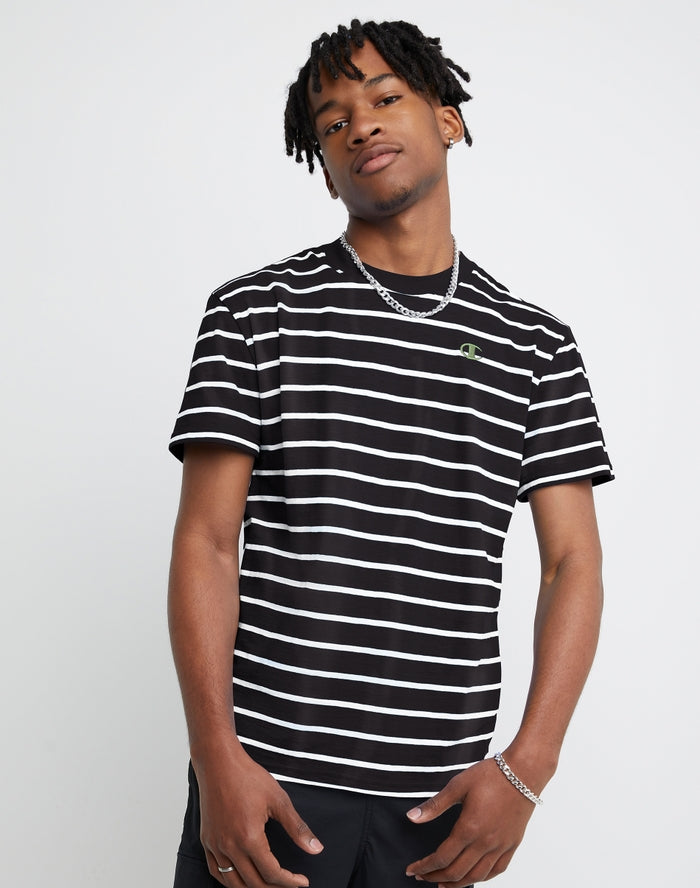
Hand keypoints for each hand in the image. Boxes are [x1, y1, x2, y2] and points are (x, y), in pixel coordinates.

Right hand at [193, 738, 322, 887]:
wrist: (219, 762)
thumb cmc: (247, 776)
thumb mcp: (278, 799)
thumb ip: (297, 827)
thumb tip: (316, 848)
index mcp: (249, 838)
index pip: (272, 874)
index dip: (290, 882)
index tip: (302, 882)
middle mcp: (230, 846)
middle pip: (253, 883)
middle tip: (290, 884)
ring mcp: (215, 845)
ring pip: (233, 883)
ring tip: (269, 884)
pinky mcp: (206, 840)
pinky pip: (216, 871)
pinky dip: (230, 881)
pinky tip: (241, 878)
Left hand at [404, 758, 534, 885]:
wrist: (523, 772)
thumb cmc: (491, 775)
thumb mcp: (457, 785)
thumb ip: (435, 805)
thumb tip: (412, 817)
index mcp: (469, 828)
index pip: (442, 858)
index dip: (424, 867)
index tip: (412, 870)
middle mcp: (485, 843)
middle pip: (457, 872)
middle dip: (435, 877)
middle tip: (422, 876)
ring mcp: (501, 846)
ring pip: (476, 877)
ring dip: (457, 884)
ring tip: (443, 884)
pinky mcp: (512, 845)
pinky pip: (496, 870)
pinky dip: (481, 878)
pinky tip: (473, 876)